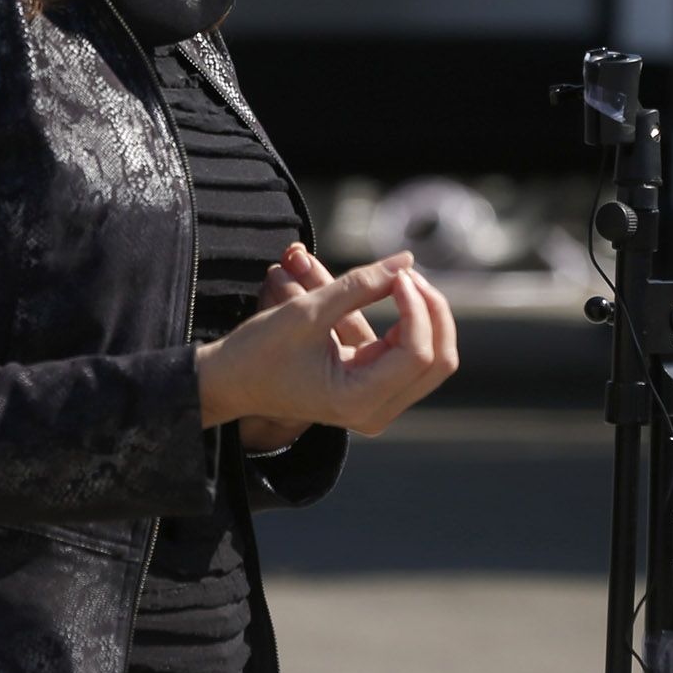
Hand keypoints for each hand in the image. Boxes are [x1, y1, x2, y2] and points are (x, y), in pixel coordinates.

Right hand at [198, 247, 458, 439]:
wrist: (232, 382)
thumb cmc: (261, 350)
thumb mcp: (308, 311)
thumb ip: (361, 285)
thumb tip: (407, 260)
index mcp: (358, 401)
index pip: (418, 353)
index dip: (417, 307)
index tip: (397, 274)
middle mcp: (376, 412)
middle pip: (440, 361)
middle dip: (433, 312)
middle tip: (407, 274)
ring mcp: (379, 405)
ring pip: (434, 360)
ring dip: (427, 317)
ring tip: (401, 279)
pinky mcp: (376, 391)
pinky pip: (415, 357)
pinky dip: (413, 323)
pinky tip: (395, 294)